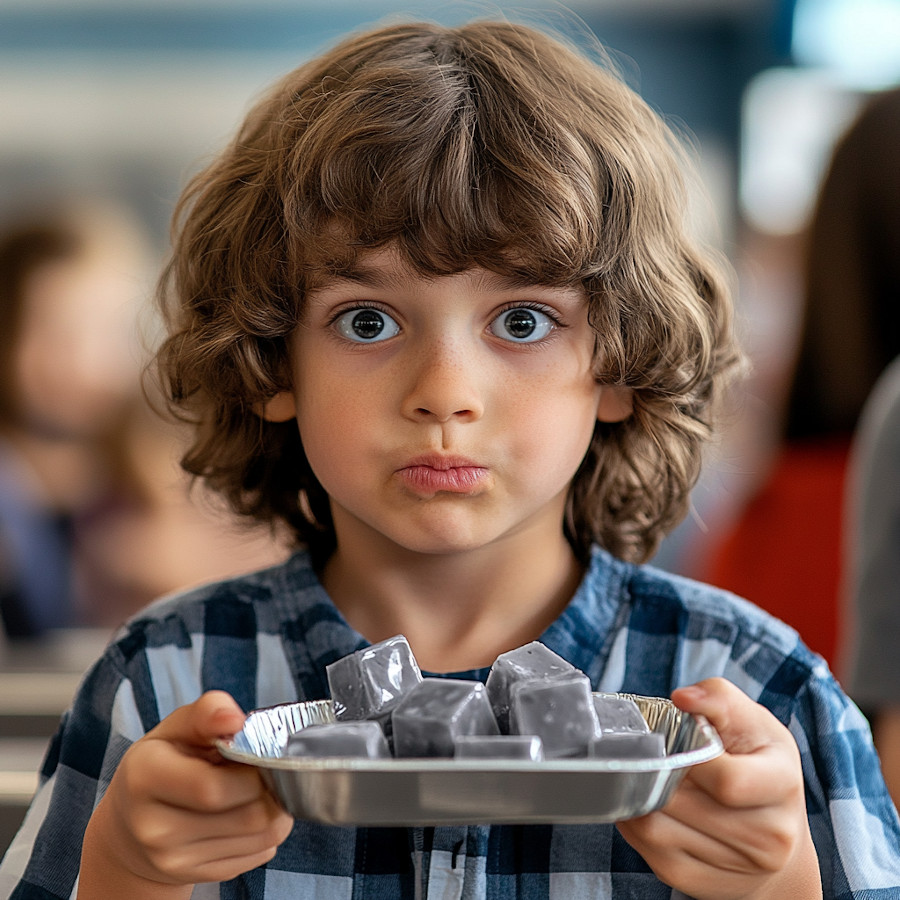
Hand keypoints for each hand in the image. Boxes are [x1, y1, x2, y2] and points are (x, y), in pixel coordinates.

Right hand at [77, 691, 293, 898]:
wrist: (129, 826)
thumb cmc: (162, 762)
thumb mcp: (177, 727)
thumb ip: (207, 712)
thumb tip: (233, 718)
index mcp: (145, 778)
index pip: (213, 789)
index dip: (252, 772)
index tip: (259, 756)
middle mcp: (153, 827)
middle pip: (246, 815)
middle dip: (272, 789)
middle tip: (268, 771)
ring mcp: (172, 859)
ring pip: (260, 837)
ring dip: (277, 811)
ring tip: (264, 790)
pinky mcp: (194, 876)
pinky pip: (257, 855)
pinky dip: (268, 832)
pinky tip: (250, 813)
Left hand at [616, 678, 821, 899]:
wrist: (777, 831)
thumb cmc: (759, 762)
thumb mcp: (750, 720)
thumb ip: (717, 698)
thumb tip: (683, 698)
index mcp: (782, 784)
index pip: (728, 781)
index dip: (691, 757)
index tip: (682, 741)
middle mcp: (770, 836)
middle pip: (682, 805)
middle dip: (658, 774)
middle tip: (655, 757)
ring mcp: (739, 867)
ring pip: (658, 829)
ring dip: (641, 798)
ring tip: (647, 777)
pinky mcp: (704, 885)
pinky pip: (651, 853)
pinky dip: (636, 824)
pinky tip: (645, 803)